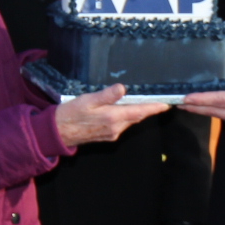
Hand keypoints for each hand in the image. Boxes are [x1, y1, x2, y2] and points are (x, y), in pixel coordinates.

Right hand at [54, 85, 168, 146]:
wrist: (58, 132)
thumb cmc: (70, 114)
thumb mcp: (87, 100)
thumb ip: (106, 95)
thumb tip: (122, 88)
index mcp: (112, 117)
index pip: (139, 111)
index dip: (153, 108)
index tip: (166, 104)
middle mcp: (115, 128)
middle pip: (136, 117)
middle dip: (148, 109)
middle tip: (158, 100)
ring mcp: (112, 134)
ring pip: (129, 121)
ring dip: (137, 113)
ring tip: (145, 102)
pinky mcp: (107, 136)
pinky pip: (122, 125)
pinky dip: (127, 117)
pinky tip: (125, 110)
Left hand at [180, 64, 224, 130]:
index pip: (220, 100)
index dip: (201, 99)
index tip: (185, 99)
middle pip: (216, 112)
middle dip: (196, 108)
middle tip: (178, 104)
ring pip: (222, 117)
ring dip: (205, 112)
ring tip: (189, 106)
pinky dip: (218, 113)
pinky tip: (211, 109)